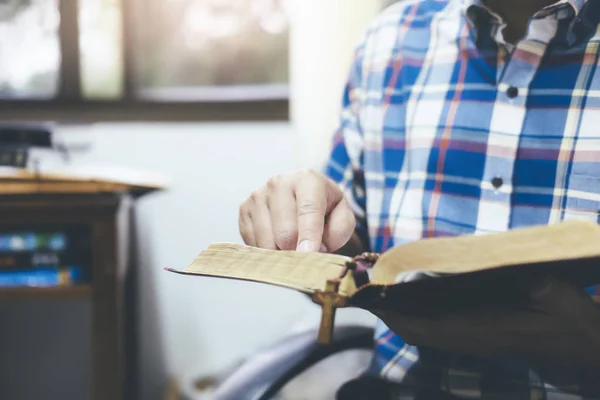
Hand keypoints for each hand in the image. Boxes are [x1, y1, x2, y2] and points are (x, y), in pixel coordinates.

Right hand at [238, 169, 355, 251]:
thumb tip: (317, 247)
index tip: (308, 254)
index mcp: (307, 179)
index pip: (308, 211)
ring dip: (281, 253)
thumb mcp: (343, 214)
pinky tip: (276, 241)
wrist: (301, 195)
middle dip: (297, 251)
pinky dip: (266, 251)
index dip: (309, 236)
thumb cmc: (325, 208)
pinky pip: (252, 243)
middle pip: (285, 232)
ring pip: (266, 242)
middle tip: (306, 252)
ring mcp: (258, 195)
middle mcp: (279, 183)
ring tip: (292, 244)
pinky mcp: (244, 208)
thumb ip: (340, 230)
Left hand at [375, 276, 599, 366]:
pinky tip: (408, 297)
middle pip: (418, 332)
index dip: (400, 316)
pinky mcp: (476, 335)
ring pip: (424, 333)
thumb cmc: (571, 323)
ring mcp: (472, 338)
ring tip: (377, 292)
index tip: (376, 300)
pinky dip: (415, 316)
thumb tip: (530, 276)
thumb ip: (545, 289)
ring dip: (399, 315)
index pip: (431, 328)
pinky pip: (436, 329)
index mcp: (485, 331)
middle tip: (364, 292)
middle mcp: (472, 338)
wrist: (581, 346)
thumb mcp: (563, 300)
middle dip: (389, 314)